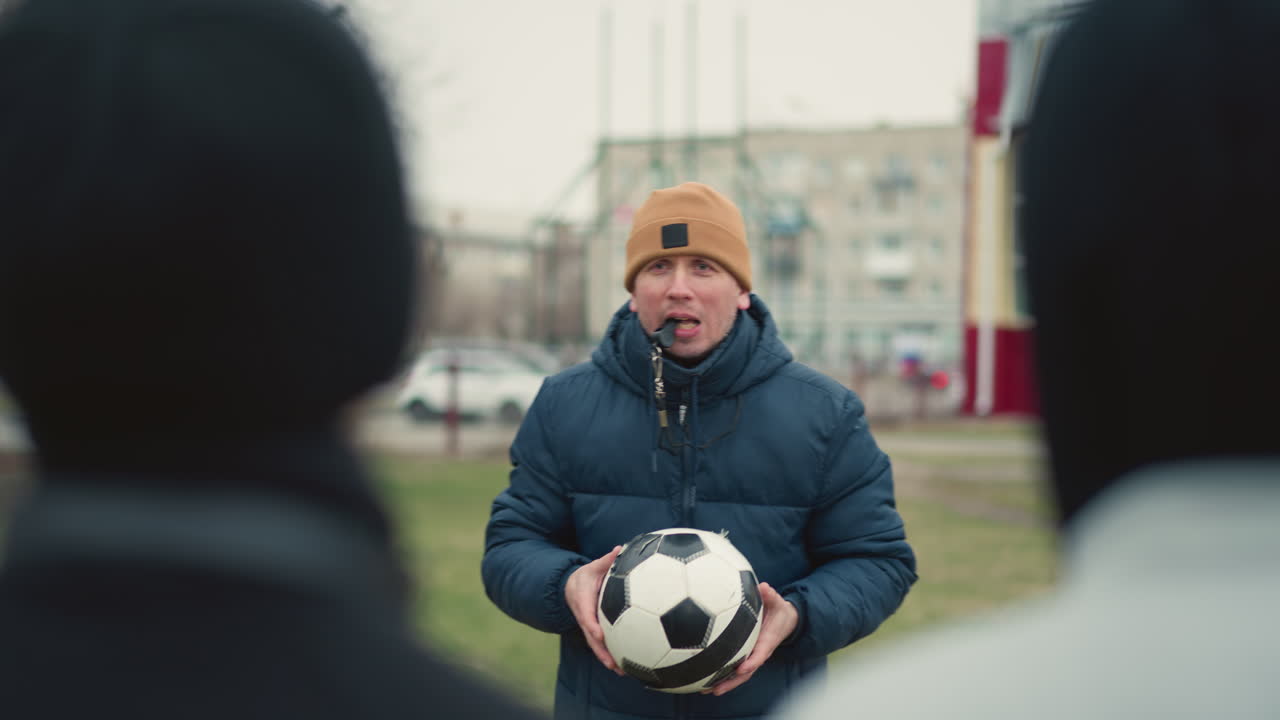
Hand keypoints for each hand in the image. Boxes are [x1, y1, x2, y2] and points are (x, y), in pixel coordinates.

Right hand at [565, 545, 624, 674]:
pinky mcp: (593, 631)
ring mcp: (587, 626)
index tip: (599, 634)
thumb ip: (607, 560)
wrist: (570, 587)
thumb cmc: (586, 576)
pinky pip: (600, 645)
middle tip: (613, 663)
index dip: (591, 626)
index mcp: (582, 600)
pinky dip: (610, 655)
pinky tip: (625, 666)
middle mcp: (584, 616)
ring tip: (621, 672)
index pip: (586, 615)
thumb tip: (620, 549)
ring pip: (595, 645)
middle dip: (600, 651)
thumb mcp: (593, 566)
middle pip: (590, 637)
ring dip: (606, 659)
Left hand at [705, 582, 797, 695]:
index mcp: (767, 641)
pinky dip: (721, 675)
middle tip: (716, 689)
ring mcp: (751, 656)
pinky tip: (704, 679)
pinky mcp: (745, 655)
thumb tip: (764, 587)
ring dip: (723, 683)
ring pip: (738, 674)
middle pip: (746, 672)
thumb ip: (771, 595)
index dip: (751, 663)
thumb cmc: (779, 610)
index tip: (741, 668)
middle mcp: (758, 652)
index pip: (760, 654)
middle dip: (731, 682)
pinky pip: (733, 667)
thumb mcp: (778, 601)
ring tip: (705, 690)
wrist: (785, 620)